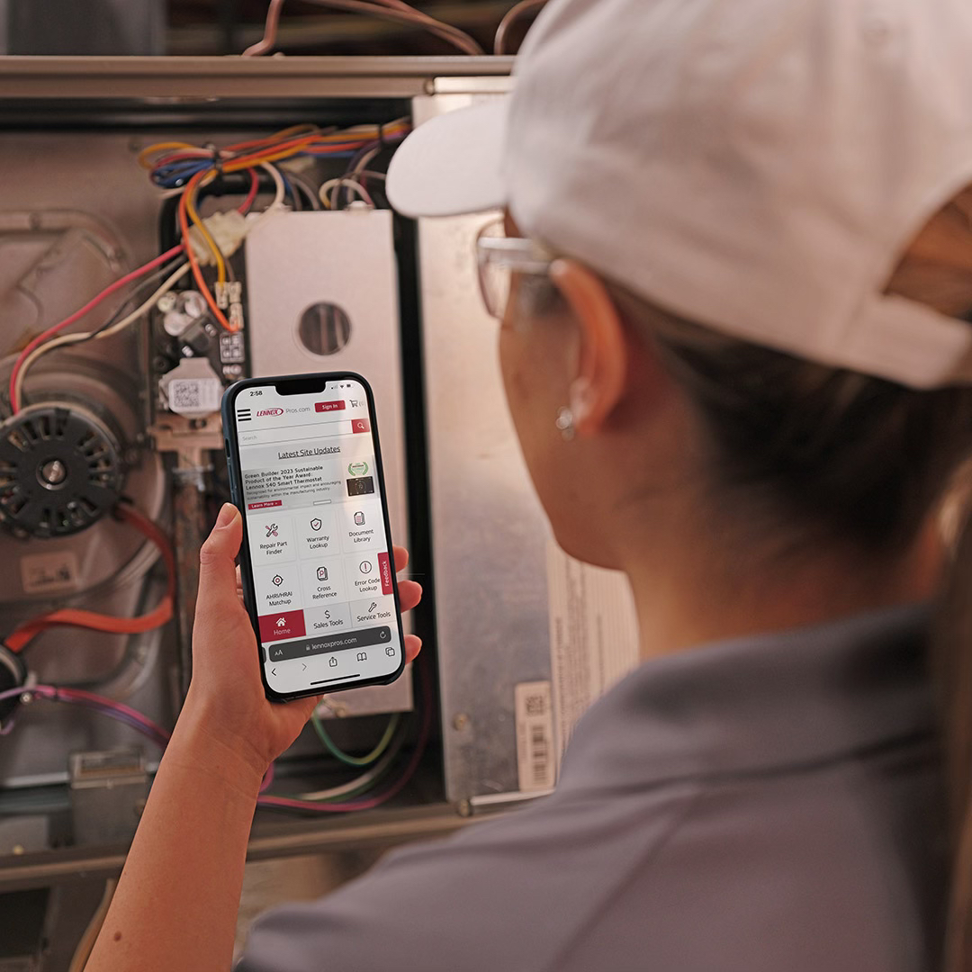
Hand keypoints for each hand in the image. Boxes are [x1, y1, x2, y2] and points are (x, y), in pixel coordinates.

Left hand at [180, 503, 422, 780]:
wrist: (235, 731)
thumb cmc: (218, 674)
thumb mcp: (216, 607)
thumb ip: (219, 560)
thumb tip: (228, 514)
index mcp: (263, 595)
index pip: (302, 555)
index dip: (330, 538)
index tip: (352, 523)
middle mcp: (289, 613)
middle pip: (338, 580)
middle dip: (369, 567)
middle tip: (391, 555)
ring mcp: (310, 640)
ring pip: (356, 611)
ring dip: (386, 601)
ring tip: (405, 593)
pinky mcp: (325, 665)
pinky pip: (362, 649)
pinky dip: (388, 645)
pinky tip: (405, 641)